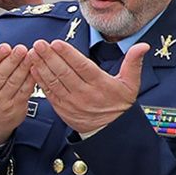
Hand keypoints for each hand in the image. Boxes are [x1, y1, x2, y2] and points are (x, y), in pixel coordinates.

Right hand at [0, 29, 37, 145]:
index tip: (5, 47)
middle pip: (1, 75)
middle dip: (12, 61)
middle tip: (22, 49)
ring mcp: (3, 101)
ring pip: (14, 83)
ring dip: (24, 68)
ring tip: (32, 55)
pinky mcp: (16, 107)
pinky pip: (25, 91)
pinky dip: (31, 80)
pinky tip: (37, 69)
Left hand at [31, 37, 148, 134]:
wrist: (111, 131)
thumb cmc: (120, 104)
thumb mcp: (131, 84)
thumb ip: (133, 63)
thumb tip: (142, 46)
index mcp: (101, 85)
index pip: (82, 67)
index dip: (69, 55)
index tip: (57, 43)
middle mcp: (84, 94)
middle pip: (64, 73)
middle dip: (50, 57)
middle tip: (39, 44)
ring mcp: (72, 102)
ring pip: (54, 82)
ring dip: (41, 66)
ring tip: (33, 52)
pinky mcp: (62, 109)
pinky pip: (49, 93)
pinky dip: (40, 80)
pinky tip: (33, 68)